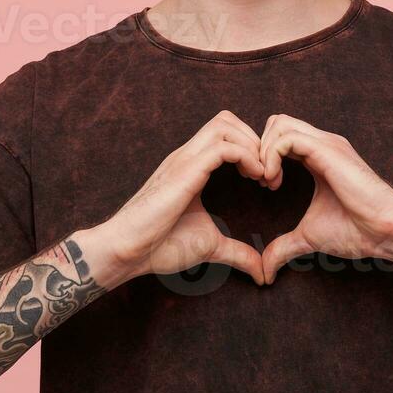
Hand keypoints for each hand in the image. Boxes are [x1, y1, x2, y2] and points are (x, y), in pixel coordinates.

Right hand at [101, 111, 267, 285]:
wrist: (126, 251)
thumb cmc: (159, 246)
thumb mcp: (209, 246)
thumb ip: (237, 253)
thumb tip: (261, 272)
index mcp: (191, 166)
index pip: (225, 133)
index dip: (251, 148)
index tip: (264, 179)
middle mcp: (187, 156)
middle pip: (227, 119)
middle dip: (255, 140)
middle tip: (267, 173)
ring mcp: (184, 160)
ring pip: (225, 124)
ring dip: (252, 145)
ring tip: (262, 175)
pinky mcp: (185, 171)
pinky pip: (223, 146)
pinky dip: (247, 156)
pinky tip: (254, 178)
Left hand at [256, 114, 392, 283]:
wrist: (387, 231)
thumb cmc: (357, 231)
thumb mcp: (310, 236)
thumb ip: (285, 247)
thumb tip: (266, 270)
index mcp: (319, 157)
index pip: (281, 136)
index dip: (263, 156)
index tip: (260, 184)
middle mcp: (323, 144)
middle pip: (277, 122)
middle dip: (258, 148)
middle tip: (259, 180)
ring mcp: (326, 144)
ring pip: (279, 124)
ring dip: (263, 151)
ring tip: (267, 181)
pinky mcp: (328, 150)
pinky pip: (287, 138)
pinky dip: (271, 156)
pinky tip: (273, 181)